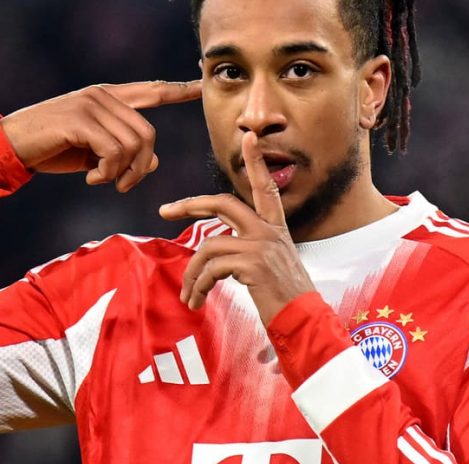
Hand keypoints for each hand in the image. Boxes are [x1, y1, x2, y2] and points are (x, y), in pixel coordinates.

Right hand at [0, 80, 201, 191]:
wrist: (10, 146)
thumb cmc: (51, 149)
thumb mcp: (93, 153)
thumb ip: (123, 152)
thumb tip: (154, 162)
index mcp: (108, 98)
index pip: (151, 91)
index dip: (178, 91)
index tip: (200, 88)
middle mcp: (102, 95)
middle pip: (148, 133)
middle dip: (142, 167)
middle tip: (123, 185)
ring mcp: (91, 105)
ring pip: (134, 144)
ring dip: (123, 172)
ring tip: (103, 180)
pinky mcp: (80, 120)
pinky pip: (114, 151)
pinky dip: (108, 172)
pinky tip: (92, 178)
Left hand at [159, 132, 316, 324]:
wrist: (303, 321)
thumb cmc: (286, 299)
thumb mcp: (272, 266)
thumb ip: (249, 250)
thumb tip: (218, 250)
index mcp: (276, 228)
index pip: (265, 187)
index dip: (257, 161)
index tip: (249, 136)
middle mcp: (269, 231)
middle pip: (223, 203)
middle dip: (190, 204)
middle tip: (165, 211)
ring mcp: (261, 245)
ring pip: (209, 246)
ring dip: (192, 273)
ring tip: (188, 295)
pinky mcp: (252, 264)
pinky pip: (211, 269)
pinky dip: (198, 286)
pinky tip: (198, 301)